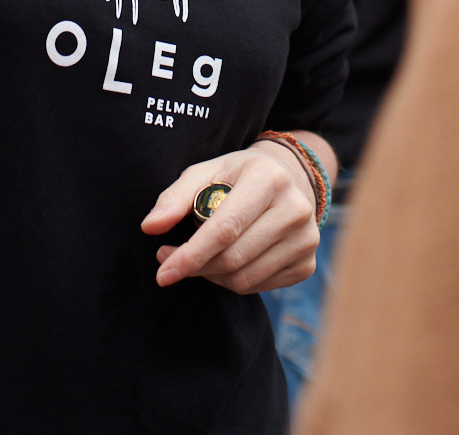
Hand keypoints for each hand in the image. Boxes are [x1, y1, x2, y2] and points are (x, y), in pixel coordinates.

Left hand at [141, 139, 319, 294]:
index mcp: (268, 177)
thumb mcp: (207, 172)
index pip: (225, 228)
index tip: (163, 273)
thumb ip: (175, 197)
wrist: (288, 178)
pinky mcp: (308, 264)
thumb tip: (150, 227)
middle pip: (233, 258)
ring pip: (245, 279)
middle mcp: (295, 208)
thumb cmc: (238, 176)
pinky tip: (225, 263)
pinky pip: (259, 287)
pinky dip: (234, 282)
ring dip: (211, 276)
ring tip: (197, 260)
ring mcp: (307, 238)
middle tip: (170, 261)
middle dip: (195, 267)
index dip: (191, 255)